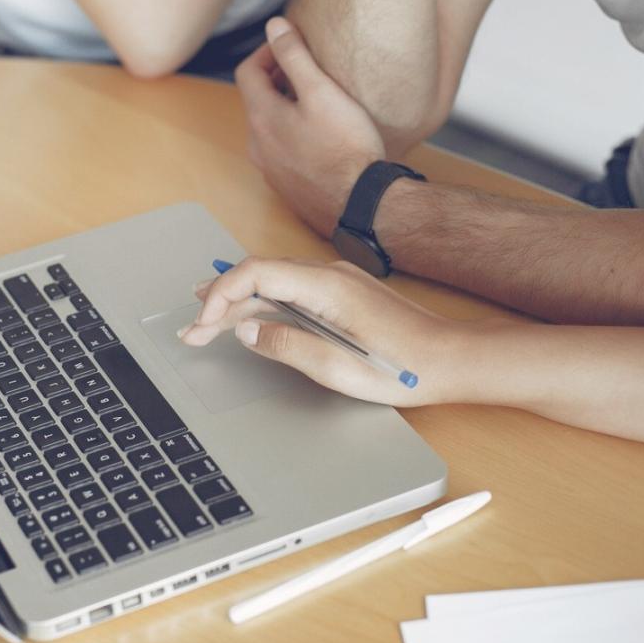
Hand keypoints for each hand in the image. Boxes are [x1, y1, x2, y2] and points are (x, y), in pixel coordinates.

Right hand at [178, 257, 459, 405]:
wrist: (451, 359)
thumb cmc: (405, 367)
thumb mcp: (340, 369)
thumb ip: (288, 346)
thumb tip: (247, 330)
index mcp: (327, 287)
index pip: (257, 273)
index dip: (222, 294)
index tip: (203, 322)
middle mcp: (329, 274)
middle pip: (259, 275)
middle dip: (219, 300)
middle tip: (191, 330)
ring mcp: (335, 282)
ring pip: (272, 282)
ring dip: (237, 303)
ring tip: (205, 324)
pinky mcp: (341, 294)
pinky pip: (290, 290)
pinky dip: (262, 304)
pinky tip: (246, 317)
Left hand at [236, 18, 385, 237]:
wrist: (361, 205)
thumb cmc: (345, 147)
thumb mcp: (321, 92)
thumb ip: (294, 56)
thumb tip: (274, 25)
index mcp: (261, 118)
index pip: (247, 71)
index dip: (268, 51)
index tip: (292, 44)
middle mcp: (258, 146)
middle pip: (257, 100)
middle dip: (278, 79)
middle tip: (309, 69)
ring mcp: (271, 170)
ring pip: (270, 127)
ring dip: (287, 108)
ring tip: (319, 101)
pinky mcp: (288, 187)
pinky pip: (283, 151)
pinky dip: (294, 134)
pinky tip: (323, 136)